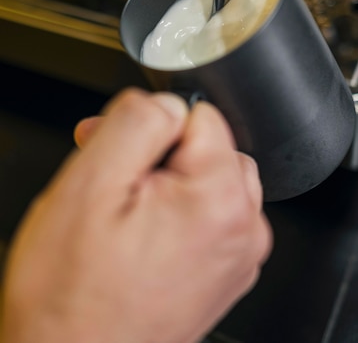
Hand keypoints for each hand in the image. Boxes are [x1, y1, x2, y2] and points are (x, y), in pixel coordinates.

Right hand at [0, 88, 271, 342]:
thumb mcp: (91, 184)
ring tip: (121, 211)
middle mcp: (243, 228)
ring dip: (164, 182)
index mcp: (220, 198)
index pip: (201, 115)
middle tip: (111, 179)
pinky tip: (137, 237)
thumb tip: (168, 101)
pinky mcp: (223, 273)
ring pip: (205, 180)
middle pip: (207, 147)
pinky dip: (174, 214)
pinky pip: (206, 217)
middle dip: (157, 152)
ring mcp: (236, 255)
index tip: (120, 148)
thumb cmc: (73, 298)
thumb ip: (139, 121)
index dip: (152, 126)